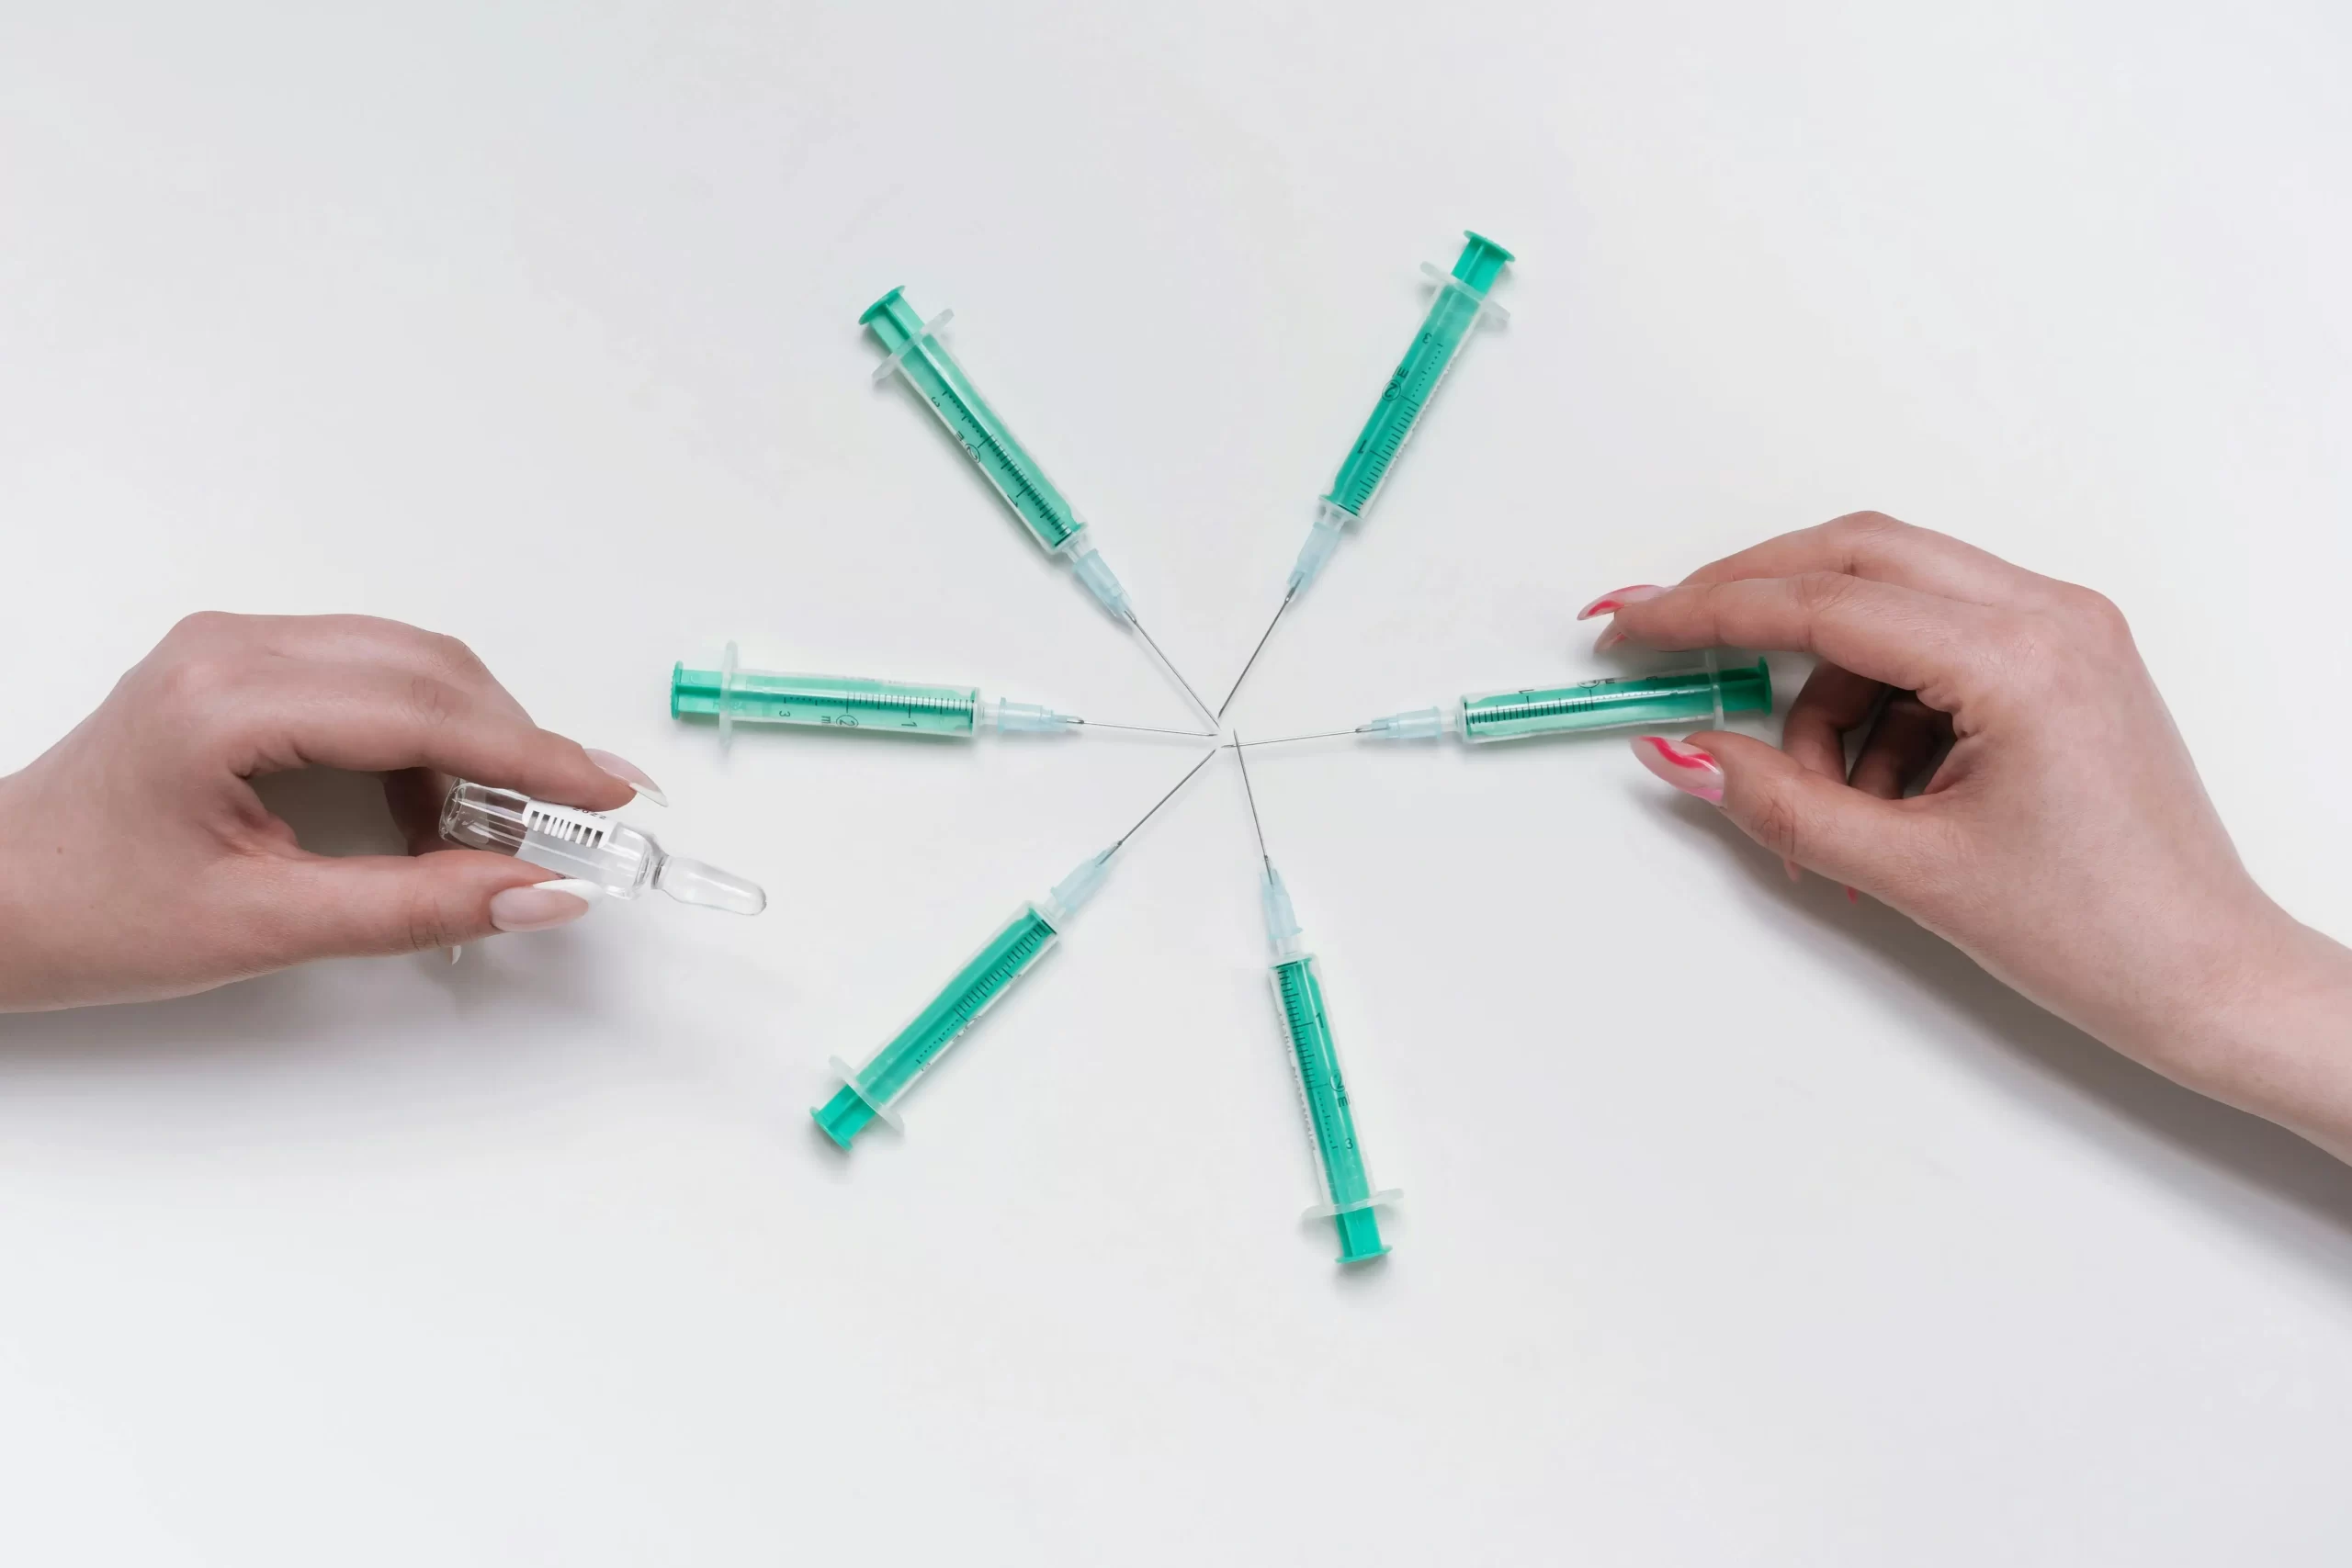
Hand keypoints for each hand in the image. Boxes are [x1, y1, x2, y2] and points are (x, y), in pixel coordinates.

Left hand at [0, 613, 663, 1010]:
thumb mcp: (267, 927)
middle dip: (519, 741)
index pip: (421, 712)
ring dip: (475, 734)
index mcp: (226, 704)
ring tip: (505, 825)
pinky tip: (431, 806)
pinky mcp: (239, 661)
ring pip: (408, 661)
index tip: (609, 795)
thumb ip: (417, 907)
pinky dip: (425, 730)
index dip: (531, 757)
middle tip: (584, 814)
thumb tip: (540, 893)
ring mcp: (232, 644)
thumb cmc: (91, 915)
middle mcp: (231, 647)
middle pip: (428, 669)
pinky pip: (369, 671)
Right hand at [1586, 513, 2351, 1158]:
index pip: (1827, 602)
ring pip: (1888, 607)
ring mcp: (2063, 631)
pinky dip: (1877, 707)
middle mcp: (2051, 615)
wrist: (2209, 979)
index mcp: (2022, 658)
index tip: (1633, 626)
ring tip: (1826, 801)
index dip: (1710, 612)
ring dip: (1825, 689)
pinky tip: (1881, 795)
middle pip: (1854, 559)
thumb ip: (1780, 801)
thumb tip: (1683, 749)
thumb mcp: (1911, 873)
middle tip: (1665, 642)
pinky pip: (1929, 647)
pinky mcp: (2060, 661)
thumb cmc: (2101, 935)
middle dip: (1750, 602)